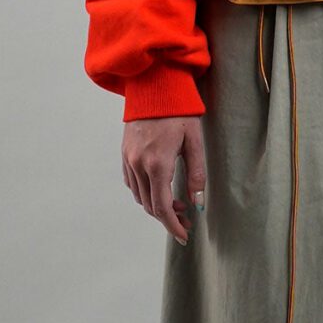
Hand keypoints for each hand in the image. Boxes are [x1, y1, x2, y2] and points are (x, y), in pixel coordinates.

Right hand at [123, 115, 206, 244]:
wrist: (155, 87)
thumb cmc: (179, 112)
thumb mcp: (195, 142)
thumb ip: (196, 174)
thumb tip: (197, 203)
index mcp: (158, 164)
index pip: (162, 207)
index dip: (173, 226)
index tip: (184, 236)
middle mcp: (139, 164)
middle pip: (150, 205)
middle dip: (168, 217)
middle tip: (187, 219)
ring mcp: (129, 159)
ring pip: (140, 196)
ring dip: (157, 205)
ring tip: (177, 203)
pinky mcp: (125, 153)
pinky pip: (132, 182)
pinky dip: (145, 192)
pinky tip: (160, 188)